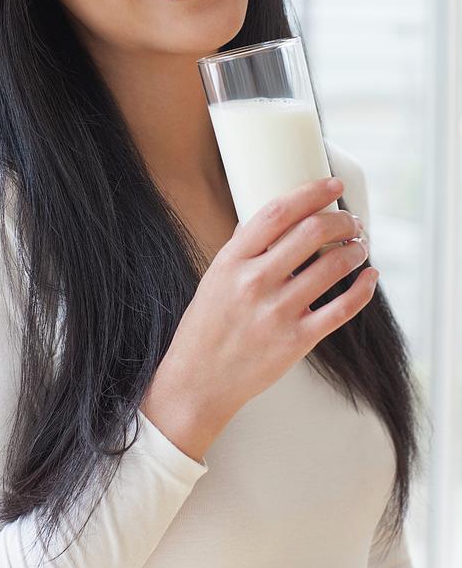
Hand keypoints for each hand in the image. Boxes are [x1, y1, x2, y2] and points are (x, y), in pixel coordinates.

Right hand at [141, 177, 377, 460]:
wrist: (198, 382)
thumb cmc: (206, 327)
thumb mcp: (214, 278)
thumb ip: (243, 249)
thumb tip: (275, 219)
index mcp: (232, 261)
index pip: (277, 212)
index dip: (311, 192)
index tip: (332, 185)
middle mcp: (255, 282)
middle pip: (312, 232)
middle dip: (342, 220)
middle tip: (351, 221)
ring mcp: (277, 312)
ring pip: (333, 266)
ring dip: (354, 249)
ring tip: (359, 246)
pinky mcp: (296, 341)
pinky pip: (342, 308)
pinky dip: (363, 288)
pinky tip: (369, 276)